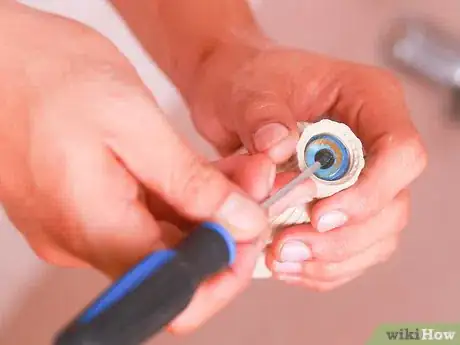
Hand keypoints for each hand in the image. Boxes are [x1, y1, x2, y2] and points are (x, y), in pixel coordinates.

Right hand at [0, 3, 272, 331]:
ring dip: (206, 210)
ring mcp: (82, 227)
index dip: (226, 269)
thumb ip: (190, 184)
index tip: (252, 231)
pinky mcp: (83, 208)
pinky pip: (143, 219)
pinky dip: (179, 201)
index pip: (177, 290)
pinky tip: (200, 173)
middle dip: (225, 228)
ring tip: (234, 170)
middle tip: (253, 183)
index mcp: (95, 228)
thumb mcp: (133, 123)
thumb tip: (237, 224)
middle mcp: (84, 241)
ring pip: (164, 239)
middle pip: (175, 262)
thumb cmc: (46, 73)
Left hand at [188, 44, 426, 289]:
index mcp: (369, 101)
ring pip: (375, 235)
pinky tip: (288, 264)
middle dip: (344, 238)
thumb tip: (278, 146)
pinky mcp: (339, 203)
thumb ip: (263, 116)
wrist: (232, 94)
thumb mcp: (249, 91)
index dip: (370, 192)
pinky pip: (350, 248)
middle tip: (290, 246)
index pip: (401, 152)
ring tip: (281, 259)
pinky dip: (322, 265)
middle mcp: (373, 143)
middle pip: (392, 206)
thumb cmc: (248, 80)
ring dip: (332, 258)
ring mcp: (360, 178)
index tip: (320, 215)